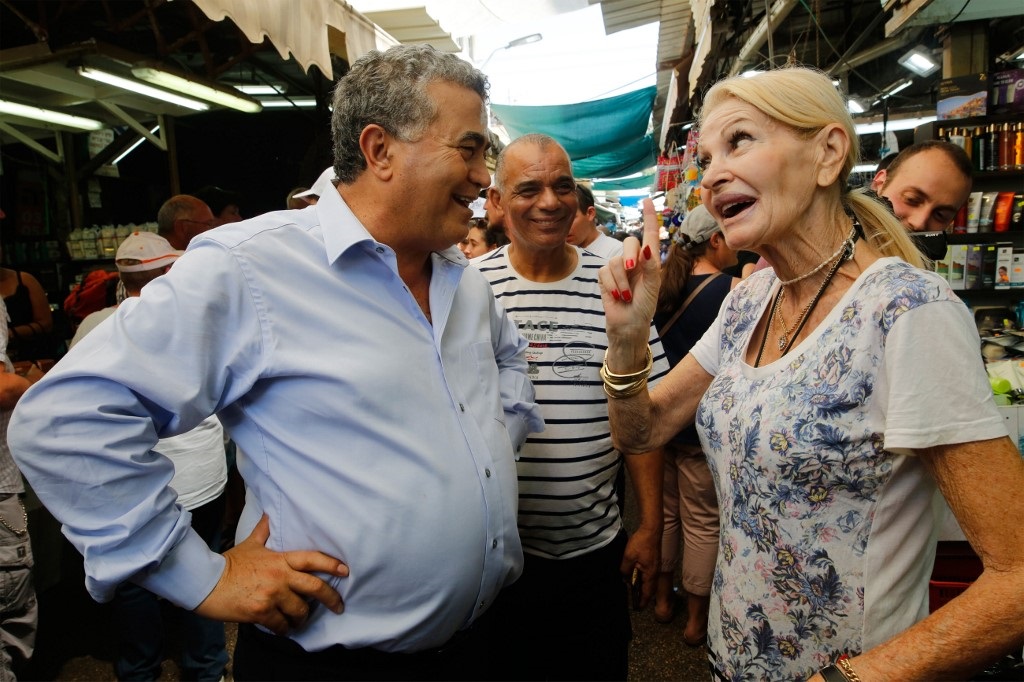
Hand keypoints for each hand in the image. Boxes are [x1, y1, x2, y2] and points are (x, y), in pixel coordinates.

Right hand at [195, 514, 348, 633]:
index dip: (331, 564)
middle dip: (331, 599)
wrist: (207, 583)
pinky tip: (283, 628)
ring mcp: (272, 595)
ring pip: (299, 610)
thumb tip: (269, 514)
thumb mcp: (250, 544)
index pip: (312, 559)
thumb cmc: (230, 563)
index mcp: (280, 559)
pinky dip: (284, 629)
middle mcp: (280, 576)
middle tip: (339, 607)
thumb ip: (263, 531)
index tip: (345, 570)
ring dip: (302, 618)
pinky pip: (281, 625)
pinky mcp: (261, 612)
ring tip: (300, 619)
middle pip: (314, 587)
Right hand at [598, 198, 661, 342]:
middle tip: (633, 270)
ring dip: (621, 280)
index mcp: (649, 260)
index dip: (648, 217)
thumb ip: (651, 266)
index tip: (646, 200)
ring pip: (615, 260)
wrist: (629, 324)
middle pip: (629, 243)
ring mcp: (618, 268)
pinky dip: (611, 284)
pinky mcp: (604, 276)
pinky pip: (604, 271)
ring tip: (625, 295)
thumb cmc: (644, 306)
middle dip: (630, 256)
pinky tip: (616, 295)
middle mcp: (634, 260)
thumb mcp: (653, 287)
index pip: (649, 234)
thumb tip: (647, 247)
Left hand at [621, 525, 660, 607]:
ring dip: (642, 586)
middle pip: (649, 589)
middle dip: (642, 595)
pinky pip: (649, 574)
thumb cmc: (641, 543)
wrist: (651, 529)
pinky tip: (635, 575)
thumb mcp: (628, 557)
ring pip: (649, 581)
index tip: (637, 608)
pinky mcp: (653, 561)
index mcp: (650, 574)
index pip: (647, 593)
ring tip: (633, 589)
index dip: (642, 601)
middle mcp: (655, 572)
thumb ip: (625, 570)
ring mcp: (655, 567)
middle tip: (634, 600)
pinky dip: (642, 578)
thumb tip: (624, 578)